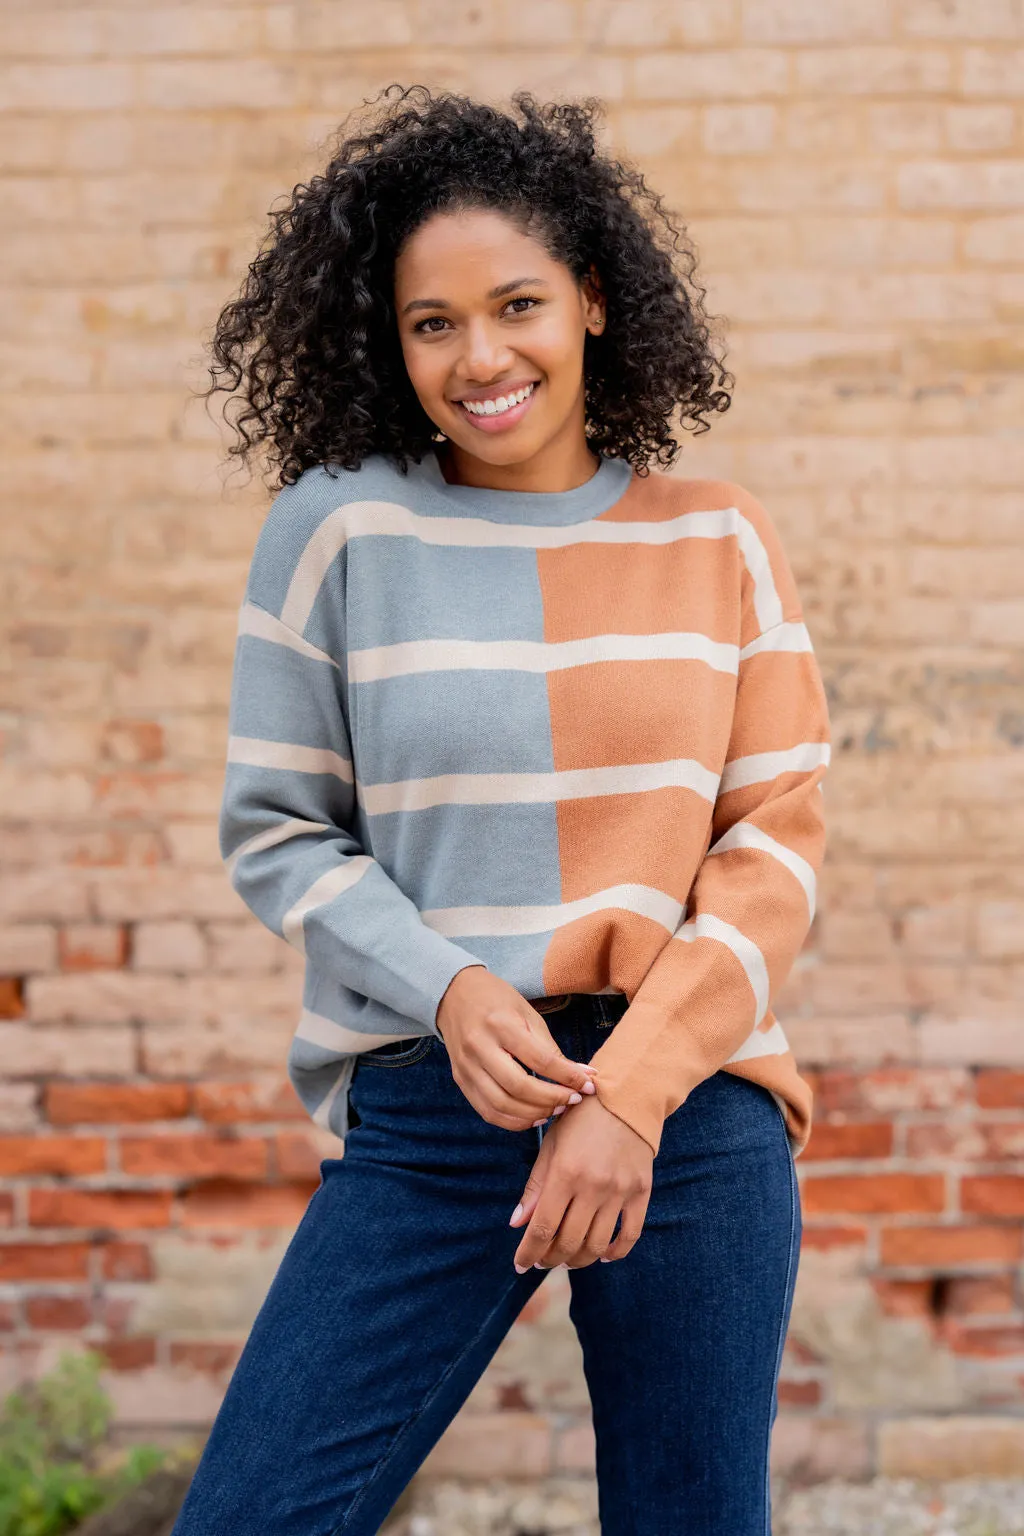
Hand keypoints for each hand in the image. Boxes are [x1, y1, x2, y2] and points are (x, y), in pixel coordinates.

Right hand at [435, 967, 597, 1131]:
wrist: (454, 994)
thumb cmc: (497, 1001)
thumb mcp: (527, 1014)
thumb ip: (551, 1048)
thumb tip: (581, 1075)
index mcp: (500, 1025)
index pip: (540, 1061)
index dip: (568, 1077)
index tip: (588, 1086)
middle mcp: (479, 1047)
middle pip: (519, 1087)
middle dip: (552, 1099)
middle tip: (573, 1100)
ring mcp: (466, 1067)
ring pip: (501, 1105)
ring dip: (534, 1114)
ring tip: (556, 1109)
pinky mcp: (460, 1080)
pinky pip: (487, 1111)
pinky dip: (513, 1121)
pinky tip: (533, 1116)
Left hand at [509, 1092, 653, 1268]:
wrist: (626, 1097)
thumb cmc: (580, 1119)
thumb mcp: (551, 1145)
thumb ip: (535, 1186)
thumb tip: (518, 1223)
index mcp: (565, 1172)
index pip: (542, 1228)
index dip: (528, 1252)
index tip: (520, 1265)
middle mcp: (593, 1185)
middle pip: (568, 1242)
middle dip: (551, 1258)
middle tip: (543, 1260)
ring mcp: (620, 1190)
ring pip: (597, 1245)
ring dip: (578, 1259)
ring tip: (567, 1257)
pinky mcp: (641, 1192)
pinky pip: (630, 1235)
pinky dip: (615, 1252)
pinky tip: (602, 1254)